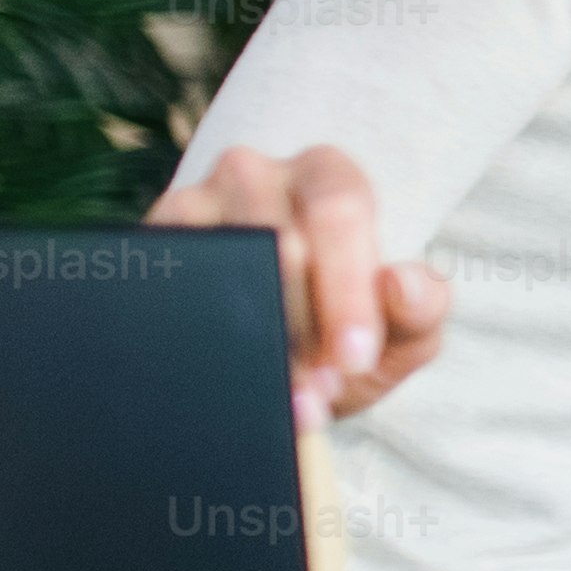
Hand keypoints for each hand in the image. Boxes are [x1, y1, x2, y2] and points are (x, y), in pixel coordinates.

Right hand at [149, 144, 450, 418]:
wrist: (280, 357)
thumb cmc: (350, 329)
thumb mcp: (402, 330)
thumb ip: (422, 309)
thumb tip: (401, 283)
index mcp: (330, 176)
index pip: (340, 211)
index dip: (347, 290)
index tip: (353, 358)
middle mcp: (256, 175)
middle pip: (277, 239)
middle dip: (302, 326)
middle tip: (317, 393)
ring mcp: (194, 201)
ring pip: (219, 259)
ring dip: (252, 337)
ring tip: (280, 396)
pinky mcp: (149, 239)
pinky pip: (167, 279)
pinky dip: (193, 333)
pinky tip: (218, 376)